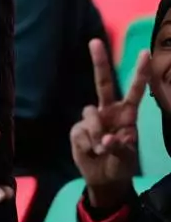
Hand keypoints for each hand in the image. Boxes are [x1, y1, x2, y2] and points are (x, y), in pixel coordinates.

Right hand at [70, 38, 148, 210]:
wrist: (104, 180)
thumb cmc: (122, 165)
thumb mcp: (128, 160)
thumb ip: (120, 148)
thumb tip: (106, 139)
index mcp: (127, 115)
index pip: (135, 91)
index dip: (139, 73)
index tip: (144, 53)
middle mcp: (109, 111)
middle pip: (103, 83)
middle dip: (99, 62)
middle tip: (95, 41)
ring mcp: (92, 120)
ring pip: (90, 113)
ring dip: (96, 133)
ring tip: (101, 150)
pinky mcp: (78, 129)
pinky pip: (80, 132)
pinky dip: (87, 145)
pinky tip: (92, 152)